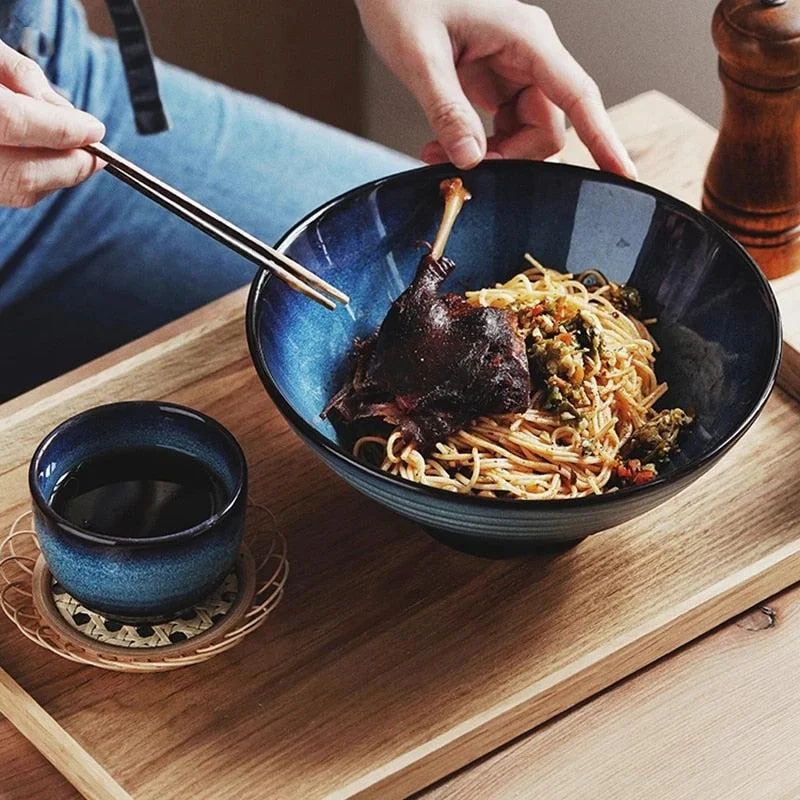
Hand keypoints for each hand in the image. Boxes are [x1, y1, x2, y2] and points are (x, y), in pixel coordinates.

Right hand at [0, 39, 104, 207]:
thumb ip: (21, 76)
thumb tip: (66, 113)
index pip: (18, 124)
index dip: (65, 131)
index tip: (95, 131)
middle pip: (24, 174)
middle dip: (70, 168)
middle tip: (96, 154)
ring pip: (16, 190)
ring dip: (54, 177)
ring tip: (73, 155)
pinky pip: (3, 192)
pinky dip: (30, 181)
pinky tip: (41, 161)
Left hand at [356, 0, 635, 177]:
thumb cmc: (403, 1)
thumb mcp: (419, 56)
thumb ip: (446, 109)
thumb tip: (472, 160)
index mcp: (527, 39)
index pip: (579, 96)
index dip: (603, 139)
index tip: (623, 174)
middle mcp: (530, 55)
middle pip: (547, 129)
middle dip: (509, 158)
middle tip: (455, 165)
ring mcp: (515, 70)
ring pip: (527, 135)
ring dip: (491, 156)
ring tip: (437, 152)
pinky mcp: (497, 83)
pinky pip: (505, 129)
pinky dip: (479, 146)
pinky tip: (443, 145)